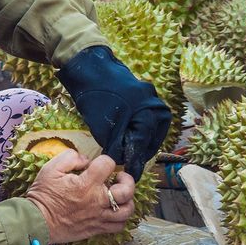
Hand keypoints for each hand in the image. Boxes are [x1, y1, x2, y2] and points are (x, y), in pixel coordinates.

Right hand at [24, 149, 135, 244]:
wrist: (36, 222)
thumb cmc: (43, 195)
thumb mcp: (51, 168)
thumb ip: (71, 157)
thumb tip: (86, 160)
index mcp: (86, 184)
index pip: (108, 164)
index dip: (105, 160)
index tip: (98, 164)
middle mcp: (96, 201)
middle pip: (126, 191)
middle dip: (127, 180)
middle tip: (119, 178)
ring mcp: (98, 217)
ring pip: (127, 211)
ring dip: (127, 200)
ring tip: (120, 195)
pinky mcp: (96, 229)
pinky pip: (118, 226)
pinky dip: (121, 218)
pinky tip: (114, 210)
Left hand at [56, 46, 171, 180]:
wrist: (90, 68)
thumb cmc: (96, 98)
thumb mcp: (105, 129)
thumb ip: (118, 146)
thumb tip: (124, 161)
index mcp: (148, 114)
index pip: (143, 145)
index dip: (136, 162)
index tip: (132, 176)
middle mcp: (155, 105)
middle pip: (152, 136)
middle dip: (143, 151)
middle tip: (133, 165)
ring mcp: (151, 96)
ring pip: (153, 126)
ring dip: (145, 140)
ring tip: (133, 152)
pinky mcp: (144, 93)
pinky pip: (149, 116)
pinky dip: (143, 128)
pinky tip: (133, 135)